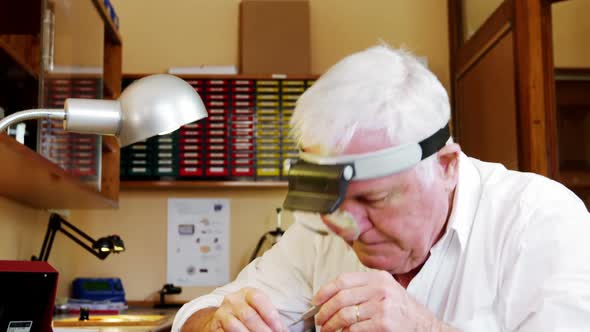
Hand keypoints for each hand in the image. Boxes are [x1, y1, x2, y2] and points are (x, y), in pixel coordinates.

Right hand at [206, 287, 286, 331]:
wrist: (225, 317)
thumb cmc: (250, 313)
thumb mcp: (260, 310)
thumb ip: (272, 319)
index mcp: (247, 292)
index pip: (258, 299)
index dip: (270, 314)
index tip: (279, 329)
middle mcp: (233, 300)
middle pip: (249, 316)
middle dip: (262, 330)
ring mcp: (222, 313)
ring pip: (235, 326)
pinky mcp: (215, 326)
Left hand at [313, 271, 445, 331]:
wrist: (426, 327)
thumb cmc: (402, 311)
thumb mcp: (386, 291)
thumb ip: (363, 289)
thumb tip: (331, 297)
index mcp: (378, 277)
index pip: (343, 280)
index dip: (325, 291)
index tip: (316, 301)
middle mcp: (380, 289)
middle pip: (341, 297)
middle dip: (325, 311)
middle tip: (319, 320)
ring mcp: (383, 306)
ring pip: (345, 315)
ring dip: (331, 325)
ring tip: (327, 330)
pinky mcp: (384, 323)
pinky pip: (354, 329)